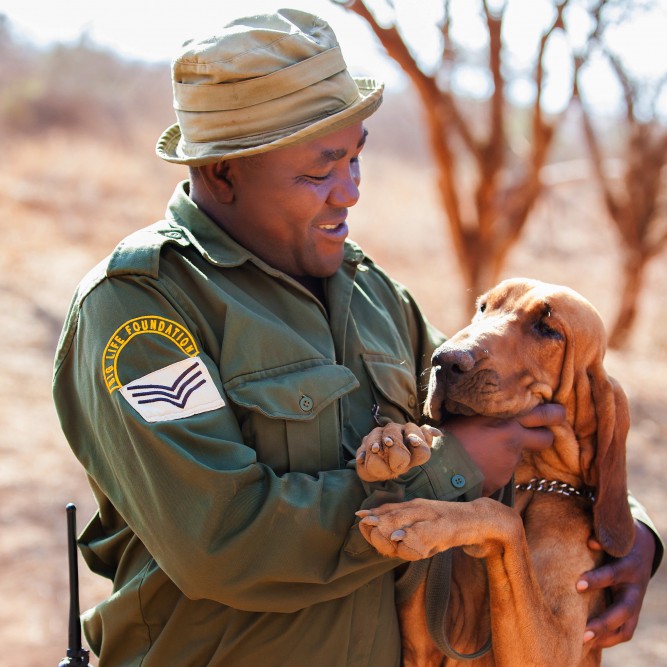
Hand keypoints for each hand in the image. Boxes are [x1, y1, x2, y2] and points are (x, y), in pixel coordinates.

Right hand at [355, 422, 436, 481]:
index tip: (414, 443)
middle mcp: (393, 431)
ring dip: (375, 442)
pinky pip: (362, 448)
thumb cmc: (405, 461)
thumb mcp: (415, 458)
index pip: (413, 430)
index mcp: (408, 432)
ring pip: (375, 434)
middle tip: (390, 444)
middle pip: (392, 429)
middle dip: (392, 436)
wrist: (386, 470)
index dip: (414, 435)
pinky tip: (361, 459)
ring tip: (375, 450)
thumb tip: (437, 433)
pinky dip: (362, 454)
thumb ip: (423, 448)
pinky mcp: (364, 447)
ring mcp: (377, 437)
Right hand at [442, 403, 565, 495]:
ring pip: (519, 455)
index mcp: (506, 418)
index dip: (553, 414)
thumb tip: (497, 415)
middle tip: (545, 433)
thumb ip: (490, 416)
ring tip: (485, 452)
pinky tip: (478, 465)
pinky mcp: (504, 479)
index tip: (556, 413)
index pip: (544, 414)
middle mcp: (514, 438)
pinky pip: (504, 470)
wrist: (441, 465)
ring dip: (509, 453)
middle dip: (548, 434)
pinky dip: (495, 468)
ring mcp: (511, 461)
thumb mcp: (470, 416)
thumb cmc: (450, 436)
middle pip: (546, 437)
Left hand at [577, 520, 655, 646]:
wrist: (641, 548)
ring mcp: (636, 603)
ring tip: (582, 642)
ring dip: (605, 637)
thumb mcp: (613, 536)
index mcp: (628, 566)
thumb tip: (589, 542)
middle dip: (603, 622)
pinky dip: (609, 640)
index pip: (613, 575)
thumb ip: (602, 537)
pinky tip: (590, 644)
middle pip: (623, 610)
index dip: (597, 580)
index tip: (578, 584)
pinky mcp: (633, 613)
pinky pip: (624, 632)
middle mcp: (634, 588)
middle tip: (582, 631)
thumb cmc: (618, 541)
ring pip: (626, 627)